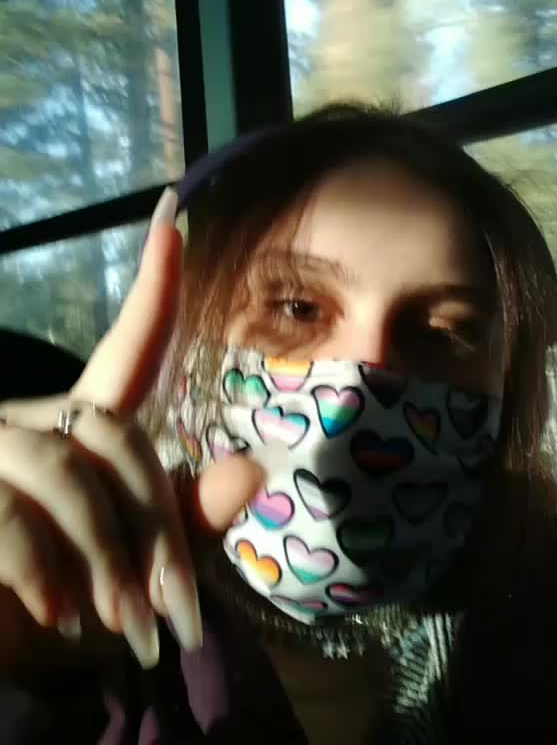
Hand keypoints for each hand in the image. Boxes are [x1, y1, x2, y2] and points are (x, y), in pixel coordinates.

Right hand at [0, 189, 263, 669]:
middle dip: (157, 524)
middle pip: (117, 435)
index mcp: (79, 427)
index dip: (155, 284)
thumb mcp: (130, 569)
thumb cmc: (58, 602)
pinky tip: (58, 616)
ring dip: (108, 558)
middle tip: (181, 613)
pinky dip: (44, 572)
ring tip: (125, 628)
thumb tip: (252, 469)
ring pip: (69, 473)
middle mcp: (32, 421)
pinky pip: (11, 516)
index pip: (128, 345)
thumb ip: (185, 523)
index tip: (178, 210)